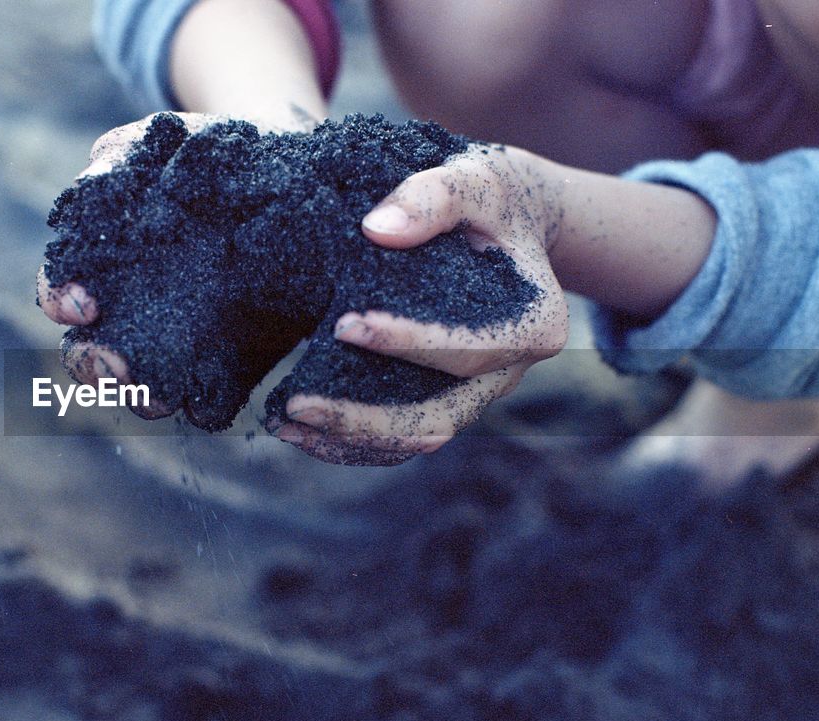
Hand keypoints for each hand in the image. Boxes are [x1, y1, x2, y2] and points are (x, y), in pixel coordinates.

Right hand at [36, 110, 314, 416]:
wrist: (293, 176)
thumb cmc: (211, 153)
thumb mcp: (164, 139)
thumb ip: (122, 155)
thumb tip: (95, 174)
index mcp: (102, 267)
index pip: (60, 294)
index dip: (60, 299)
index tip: (83, 303)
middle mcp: (130, 316)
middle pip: (92, 359)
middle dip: (96, 366)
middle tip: (118, 363)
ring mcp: (178, 347)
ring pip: (142, 391)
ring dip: (143, 396)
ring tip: (160, 390)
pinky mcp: (229, 368)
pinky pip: (207, 402)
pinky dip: (204, 404)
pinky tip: (210, 395)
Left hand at [274, 144, 569, 464]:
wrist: (507, 224)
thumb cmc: (490, 198)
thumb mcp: (473, 178)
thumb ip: (432, 196)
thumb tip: (377, 229)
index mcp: (534, 325)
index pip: (469, 350)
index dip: (408, 344)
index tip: (343, 324)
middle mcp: (508, 373)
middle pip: (438, 418)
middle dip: (363, 418)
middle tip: (294, 404)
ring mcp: (477, 395)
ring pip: (416, 439)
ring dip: (349, 440)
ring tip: (284, 424)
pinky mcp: (446, 401)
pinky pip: (401, 441)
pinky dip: (352, 444)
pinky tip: (299, 431)